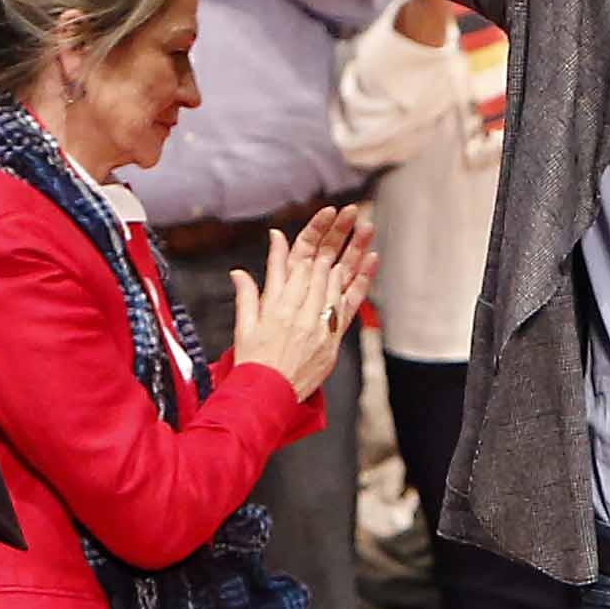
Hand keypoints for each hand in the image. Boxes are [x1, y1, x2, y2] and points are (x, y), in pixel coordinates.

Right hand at [227, 204, 370, 395]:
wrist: (267, 398)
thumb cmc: (252, 362)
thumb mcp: (244, 325)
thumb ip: (247, 295)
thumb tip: (239, 270)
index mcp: (276, 303)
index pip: (298, 258)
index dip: (314, 232)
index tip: (326, 212)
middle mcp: (300, 310)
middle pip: (321, 263)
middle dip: (337, 234)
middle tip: (351, 210)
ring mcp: (319, 323)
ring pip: (339, 278)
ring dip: (353, 250)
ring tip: (366, 225)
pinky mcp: (332, 338)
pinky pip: (350, 304)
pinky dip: (362, 281)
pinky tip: (371, 259)